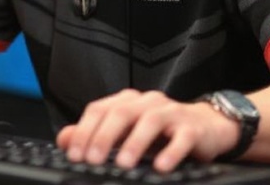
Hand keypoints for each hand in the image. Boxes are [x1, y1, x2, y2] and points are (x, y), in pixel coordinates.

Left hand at [55, 89, 239, 172]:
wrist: (205, 127)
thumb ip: (94, 135)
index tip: (75, 155)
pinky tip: (160, 167)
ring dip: (135, 143)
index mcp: (127, 102)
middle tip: (93, 160)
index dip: (85, 131)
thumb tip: (64, 139)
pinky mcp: (192, 127)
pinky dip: (171, 152)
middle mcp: (147, 102)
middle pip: (122, 112)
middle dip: (105, 137)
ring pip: (150, 121)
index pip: (99, 109)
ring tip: (124, 164)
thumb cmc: (161, 132)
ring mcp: (170, 112)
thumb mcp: (125, 133)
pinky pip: (181, 137)